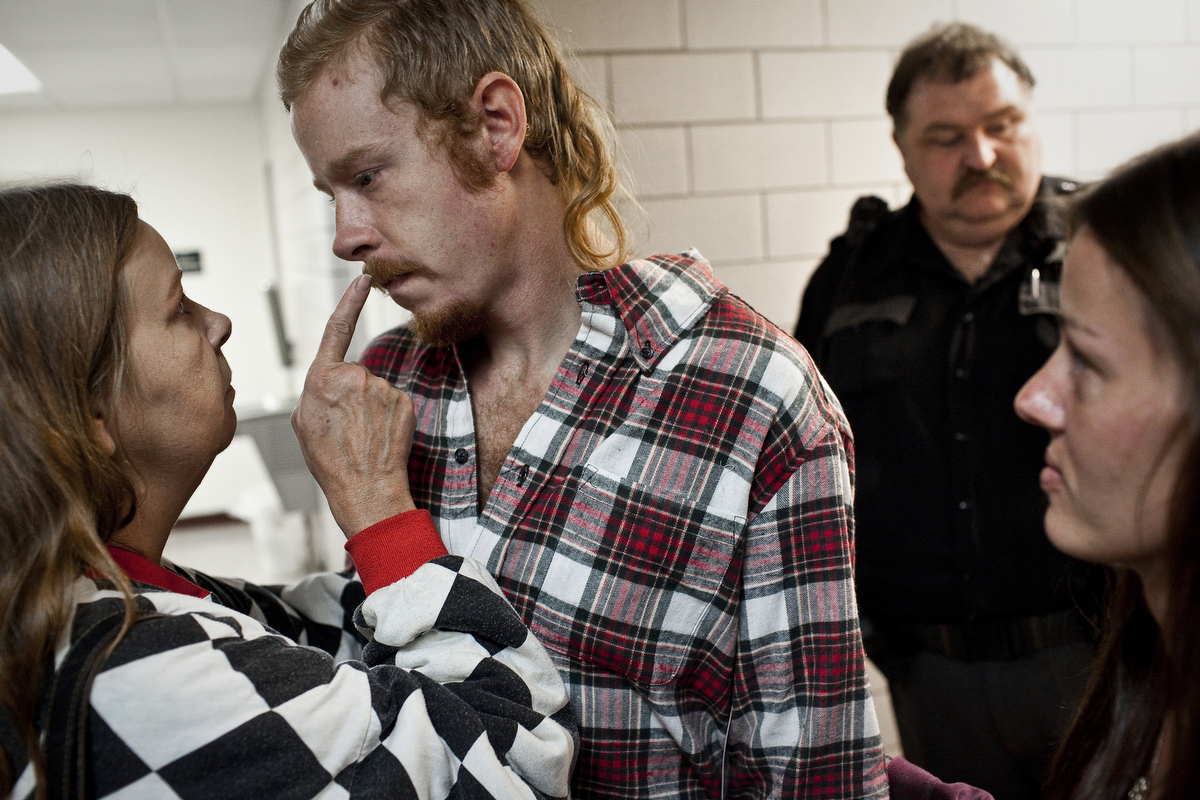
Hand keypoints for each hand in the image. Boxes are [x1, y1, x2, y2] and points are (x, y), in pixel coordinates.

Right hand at [292, 274, 417, 537]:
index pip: (337, 328)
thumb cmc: (331, 462)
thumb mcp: (303, 424)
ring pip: (376, 391)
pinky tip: (381, 438)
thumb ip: (314, 393)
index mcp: (322, 378)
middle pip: (356, 375)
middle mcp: (354, 376)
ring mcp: (382, 388)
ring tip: (362, 438)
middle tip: (346, 429)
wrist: (365, 489)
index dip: (350, 301)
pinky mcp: (404, 401)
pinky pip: (394, 403)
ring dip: (371, 410)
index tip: (363, 280)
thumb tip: (326, 385)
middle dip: (352, 397)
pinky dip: (389, 418)